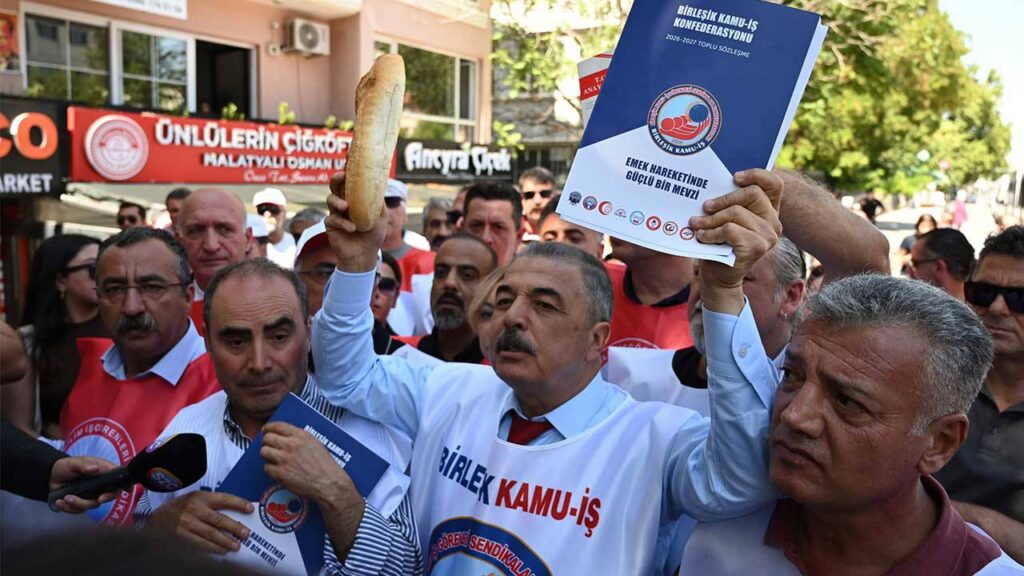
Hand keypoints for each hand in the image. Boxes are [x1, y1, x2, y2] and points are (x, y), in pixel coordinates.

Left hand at [48, 456, 118, 512]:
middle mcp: (100, 484)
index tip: (102, 497)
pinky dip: (68, 508)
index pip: (117, 482)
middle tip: (76, 499)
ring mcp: (91, 494)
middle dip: (92, 501)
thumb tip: (96, 468)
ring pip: (91, 505)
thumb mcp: (73, 463)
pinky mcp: (81, 502)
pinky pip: (78, 510)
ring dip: (77, 504)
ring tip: (65, 498)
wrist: (52, 476)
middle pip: (106, 497)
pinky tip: (59, 502)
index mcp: (103, 471)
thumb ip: (84, 465)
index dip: (114, 491)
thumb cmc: (66, 466)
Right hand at [147, 491, 252, 553]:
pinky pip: (201, 543)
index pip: (223, 499)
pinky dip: (213, 548)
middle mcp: (194, 509)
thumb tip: (236, 512)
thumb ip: (212, 504)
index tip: (250, 509)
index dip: (238, 503)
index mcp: (200, 497)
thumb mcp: (195, 499)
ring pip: (211, 534)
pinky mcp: (182, 535)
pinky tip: (221, 550)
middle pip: (219, 519)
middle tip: (246, 534)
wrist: (157, 519)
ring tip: (236, 546)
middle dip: (234, 527)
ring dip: (225, 541)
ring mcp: (187, 523)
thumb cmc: (180, 508)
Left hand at [260, 422, 362, 508]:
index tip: (266, 430)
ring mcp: (284, 459)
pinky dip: (270, 469)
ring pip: (264, 451)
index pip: (277, 426)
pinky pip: (266, 467)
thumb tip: (285, 436)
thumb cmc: (325, 465)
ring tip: (273, 458)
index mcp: (301, 436)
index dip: (269, 427)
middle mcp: (291, 445)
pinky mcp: (280, 473)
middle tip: (269, 445)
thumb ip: (299, 437)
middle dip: (267, 441)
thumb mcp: (315, 443)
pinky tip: (278, 470)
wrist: (328, 482)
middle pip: (268, 438)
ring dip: (267, 454)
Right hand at [326, 172, 388, 272]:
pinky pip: (332, 219)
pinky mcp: (330, 225)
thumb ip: (378, 202)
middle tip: (341, 176)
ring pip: (330, 199)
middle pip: (335, 186)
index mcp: (355, 198)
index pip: (349, 181)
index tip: (348, 160)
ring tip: (346, 207)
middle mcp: (343, 203)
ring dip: (338, 202)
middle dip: (337, 179)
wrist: (364, 255)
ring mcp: (336, 213)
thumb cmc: (373, 235)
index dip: (348, 170)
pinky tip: (352, 229)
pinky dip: (342, 223)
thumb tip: (379, 186)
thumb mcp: (381, 217)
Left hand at [690, 169, 782, 312]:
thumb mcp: (725, 218)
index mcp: (769, 211)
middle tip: (705, 206)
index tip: (734, 177)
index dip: (757, 174)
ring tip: (697, 224)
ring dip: (711, 219)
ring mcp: (768, 236)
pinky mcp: (757, 248)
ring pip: (736, 213)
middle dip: (724, 199)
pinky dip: (711, 232)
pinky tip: (702, 236)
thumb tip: (713, 180)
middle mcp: (774, 222)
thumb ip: (729, 202)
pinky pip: (729, 229)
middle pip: (752, 194)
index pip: (774, 184)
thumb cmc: (719, 243)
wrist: (718, 277)